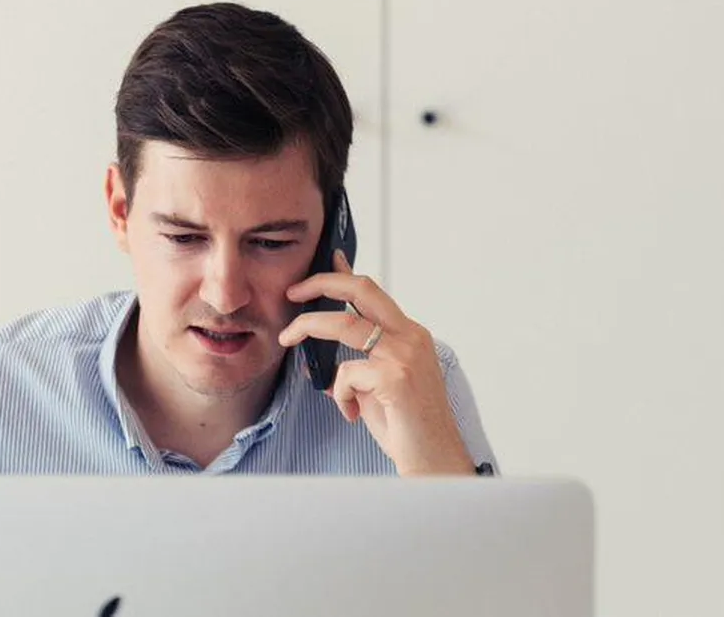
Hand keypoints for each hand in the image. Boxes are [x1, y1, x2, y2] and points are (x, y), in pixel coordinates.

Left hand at [278, 250, 473, 476]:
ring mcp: (404, 355)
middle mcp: (411, 337)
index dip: (345, 274)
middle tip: (293, 291)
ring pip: (343, 325)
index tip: (328, 260)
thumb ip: (357, 359)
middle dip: (321, 282)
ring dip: (306, 328)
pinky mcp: (395, 378)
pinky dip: (339, 395)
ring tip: (288, 339)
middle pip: (361, 290)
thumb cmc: (406, 427)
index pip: (373, 292)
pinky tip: (353, 414)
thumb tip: (318, 345)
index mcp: (410, 335)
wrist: (435, 463)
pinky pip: (344, 375)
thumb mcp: (377, 384)